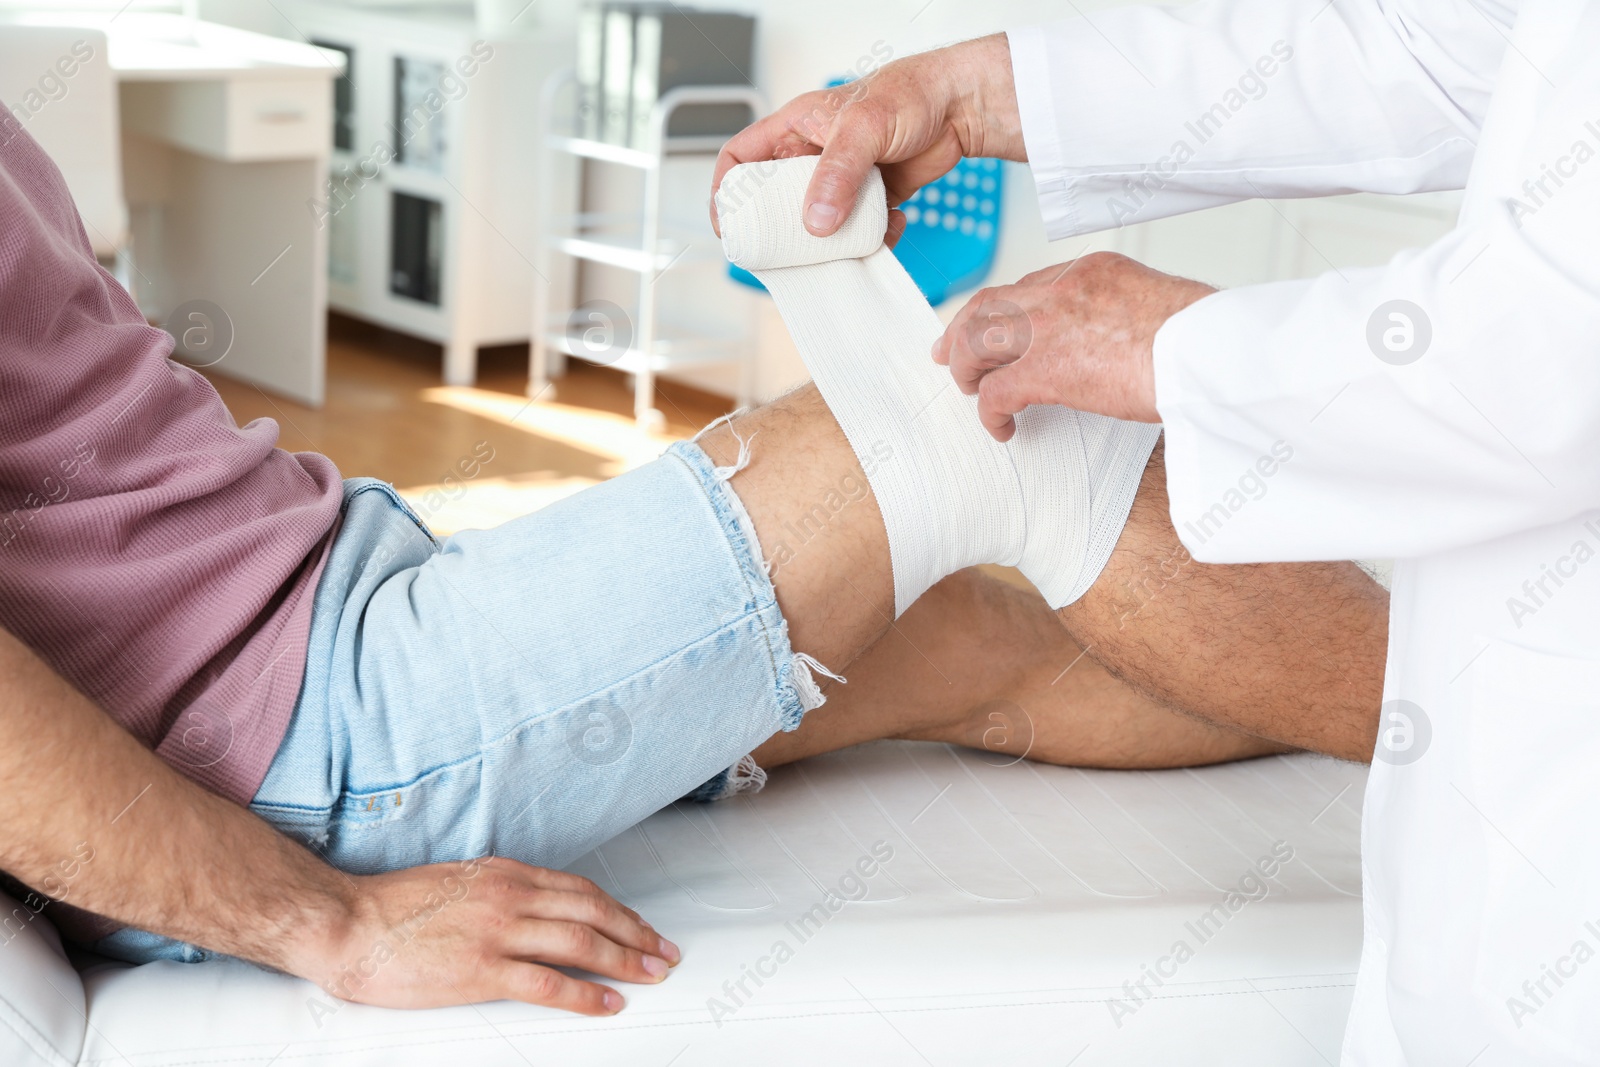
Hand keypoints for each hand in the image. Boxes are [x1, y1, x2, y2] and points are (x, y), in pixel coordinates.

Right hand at [292, 856, 679, 1016]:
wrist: (347, 922)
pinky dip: (586, 994)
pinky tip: (607, 1003)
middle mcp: (510, 896)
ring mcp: (498, 932)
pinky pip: (549, 982)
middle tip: (664, 951)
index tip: (640, 927)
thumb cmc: (390, 907)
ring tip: (651, 974)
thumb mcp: (456, 882)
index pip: (579, 890)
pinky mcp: (482, 969)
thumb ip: (496, 892)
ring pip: (581, 943)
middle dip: (635, 934)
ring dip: (624, 960)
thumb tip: (528, 909)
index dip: (618, 910)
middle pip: (592, 913)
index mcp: (504, 874)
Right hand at [711, 34, 1023, 240]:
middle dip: (780, 229)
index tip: (728, 224)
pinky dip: (869, 238)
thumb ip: (837, 173)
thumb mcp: (864, 127)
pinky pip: (857, 228)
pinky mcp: (870, 196)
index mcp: (796, 127)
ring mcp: (841, 178)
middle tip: (785, 253)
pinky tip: (890, 229)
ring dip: (830, 241)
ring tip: (845, 247)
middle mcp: (813, 154)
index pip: (742, 158)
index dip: (726, 191)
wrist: (962, 106)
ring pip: (818, 221)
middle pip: (776, 200)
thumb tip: (815, 222)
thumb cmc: (911, 93)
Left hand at [933, 252, 1215, 438]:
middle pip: (988, 304)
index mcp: (1090, 270)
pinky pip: (994, 392)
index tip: (993, 328)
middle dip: (960, 329)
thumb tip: (1119, 341)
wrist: (1208, 352)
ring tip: (971, 392)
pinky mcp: (1043, 369)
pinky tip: (1003, 429)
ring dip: (966, 368)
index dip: (1004, 310)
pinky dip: (990, 413)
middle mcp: (1060, 289)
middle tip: (948, 355)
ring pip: (975, 340)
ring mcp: (1046, 326)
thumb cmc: (1203, 338)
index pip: (1029, 285)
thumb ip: (1123, 315)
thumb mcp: (1159, 306)